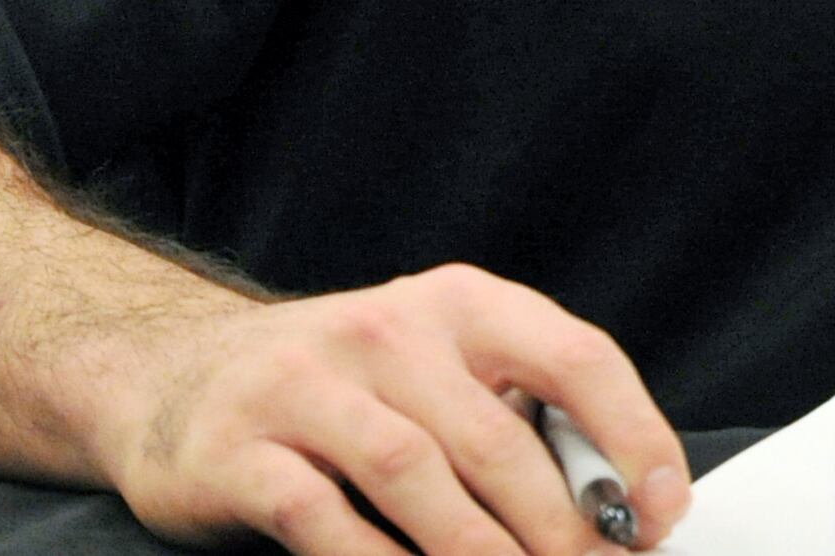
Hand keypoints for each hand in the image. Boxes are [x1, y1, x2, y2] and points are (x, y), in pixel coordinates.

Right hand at [89, 264, 688, 555]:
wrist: (171, 378)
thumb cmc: (339, 386)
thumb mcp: (436, 369)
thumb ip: (514, 417)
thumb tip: (618, 504)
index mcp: (461, 304)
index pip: (576, 359)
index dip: (632, 438)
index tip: (662, 510)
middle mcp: (387, 330)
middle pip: (498, 441)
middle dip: (559, 528)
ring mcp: (306, 385)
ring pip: (417, 478)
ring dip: (480, 554)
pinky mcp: (239, 450)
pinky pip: (321, 517)